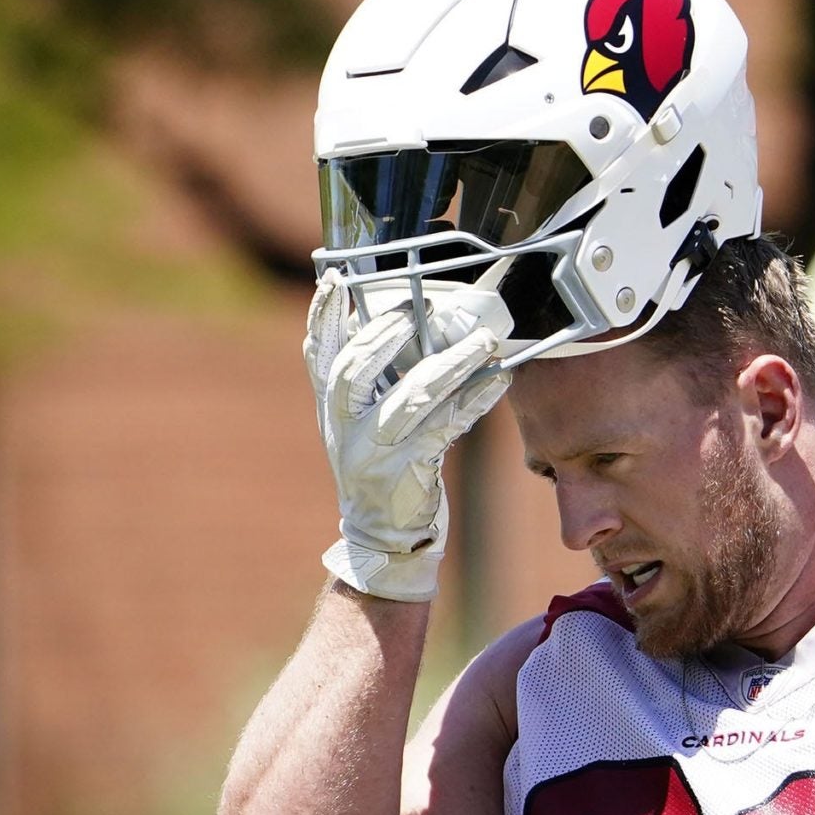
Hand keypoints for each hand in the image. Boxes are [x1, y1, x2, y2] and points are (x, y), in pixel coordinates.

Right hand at [306, 272, 509, 602]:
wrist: (384, 538)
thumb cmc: (381, 468)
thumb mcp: (358, 424)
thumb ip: (365, 381)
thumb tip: (389, 319)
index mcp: (331, 410)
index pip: (318, 355)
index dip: (322, 316)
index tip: (333, 277)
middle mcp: (344, 430)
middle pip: (351, 373)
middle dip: (383, 335)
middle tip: (416, 309)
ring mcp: (374, 454)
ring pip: (409, 399)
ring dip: (449, 365)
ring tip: (481, 342)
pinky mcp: (409, 474)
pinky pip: (446, 429)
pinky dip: (474, 401)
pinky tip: (496, 380)